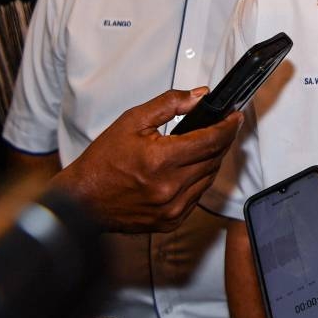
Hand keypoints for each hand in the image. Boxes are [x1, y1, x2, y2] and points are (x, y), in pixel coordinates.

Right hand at [50, 88, 242, 232]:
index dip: (228, 127)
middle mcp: (170, 187)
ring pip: (209, 178)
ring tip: (205, 145)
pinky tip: (191, 169)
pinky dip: (199, 180)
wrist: (81, 201)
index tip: (235, 117)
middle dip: (222, 140)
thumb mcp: (132, 121)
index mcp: (161, 160)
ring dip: (212, 160)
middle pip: (214, 158)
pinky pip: (198, 197)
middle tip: (222, 127)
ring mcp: (172, 208)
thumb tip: (200, 96)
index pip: (211, 140)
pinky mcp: (171, 221)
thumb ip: (169, 104)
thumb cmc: (102, 162)